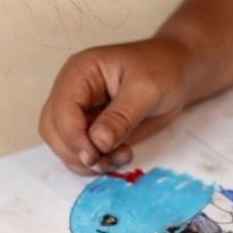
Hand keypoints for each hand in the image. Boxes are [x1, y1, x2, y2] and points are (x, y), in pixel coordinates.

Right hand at [38, 35, 196, 174]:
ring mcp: (80, 111)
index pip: (61, 109)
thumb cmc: (163, 69)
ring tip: (121, 156)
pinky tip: (121, 155)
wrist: (177, 72)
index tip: (94, 157)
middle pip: (54, 131)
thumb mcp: (147, 89)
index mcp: (81, 72)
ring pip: (64, 146)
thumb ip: (121, 116)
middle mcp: (73, 91)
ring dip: (88, 161)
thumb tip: (98, 143)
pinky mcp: (90, 128)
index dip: (72, 137)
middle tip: (108, 161)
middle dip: (77, 153)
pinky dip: (97, 162)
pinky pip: (82, 152)